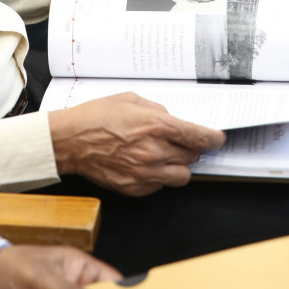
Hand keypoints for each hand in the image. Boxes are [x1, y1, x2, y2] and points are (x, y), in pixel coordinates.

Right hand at [49, 93, 225, 194]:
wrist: (70, 141)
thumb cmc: (96, 117)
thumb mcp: (130, 100)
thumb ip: (157, 110)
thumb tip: (173, 121)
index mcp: (155, 126)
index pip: (199, 137)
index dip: (214, 139)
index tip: (217, 139)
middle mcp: (154, 151)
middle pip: (192, 156)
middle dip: (191, 148)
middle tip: (179, 142)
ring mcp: (145, 173)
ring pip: (181, 176)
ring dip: (179, 165)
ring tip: (164, 155)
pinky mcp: (136, 188)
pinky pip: (160, 186)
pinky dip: (159, 176)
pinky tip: (144, 164)